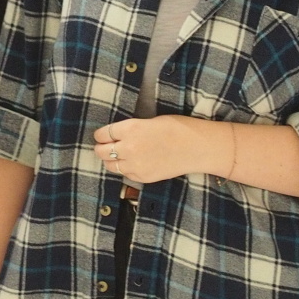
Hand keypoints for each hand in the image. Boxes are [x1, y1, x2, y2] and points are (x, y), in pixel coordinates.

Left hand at [91, 116, 212, 184]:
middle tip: (106, 146)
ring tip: (119, 155)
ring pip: (110, 165)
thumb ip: (131, 129)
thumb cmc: (178, 128)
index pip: (103, 134)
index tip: (103, 136)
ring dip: (111, 160)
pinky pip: (125, 174)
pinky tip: (133, 163)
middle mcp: (129, 147)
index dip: (101, 135)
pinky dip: (125, 169)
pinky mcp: (142, 177)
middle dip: (101, 148)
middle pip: (101, 151)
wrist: (198, 148)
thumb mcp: (150, 121)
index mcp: (130, 128)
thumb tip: (117, 135)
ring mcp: (135, 165)